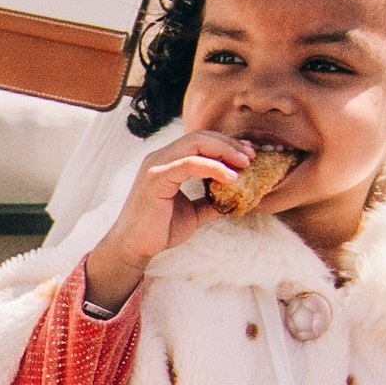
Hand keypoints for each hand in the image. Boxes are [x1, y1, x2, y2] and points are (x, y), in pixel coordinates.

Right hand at [79, 130, 258, 314]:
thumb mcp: (194, 213)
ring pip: (195, 144)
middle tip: (251, 157)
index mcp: (169, 161)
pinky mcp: (155, 177)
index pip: (200, 141)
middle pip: (200, 137)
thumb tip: (240, 199)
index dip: (226, 145)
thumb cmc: (160, 229)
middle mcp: (161, 157)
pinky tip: (230, 177)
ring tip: (245, 164)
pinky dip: (213, 167)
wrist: (134, 247)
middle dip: (229, 144)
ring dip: (224, 151)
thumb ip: (212, 201)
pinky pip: (189, 163)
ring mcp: (156, 165)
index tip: (248, 156)